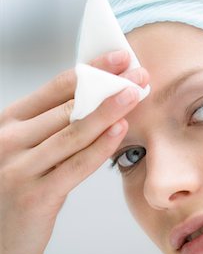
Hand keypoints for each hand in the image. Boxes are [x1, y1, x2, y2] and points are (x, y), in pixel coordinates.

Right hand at [0, 50, 148, 253]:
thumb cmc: (13, 194)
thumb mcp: (25, 152)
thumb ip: (53, 128)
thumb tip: (99, 102)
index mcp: (7, 122)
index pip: (56, 87)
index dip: (91, 69)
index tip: (119, 58)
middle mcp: (8, 140)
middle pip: (68, 105)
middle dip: (108, 87)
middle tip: (138, 74)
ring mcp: (19, 168)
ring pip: (74, 131)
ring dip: (110, 110)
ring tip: (136, 92)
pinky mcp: (35, 196)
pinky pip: (76, 165)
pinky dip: (101, 146)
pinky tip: (120, 129)